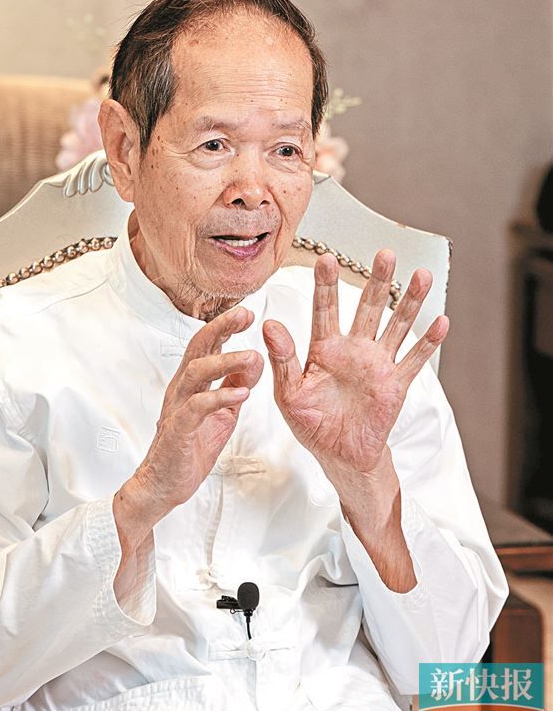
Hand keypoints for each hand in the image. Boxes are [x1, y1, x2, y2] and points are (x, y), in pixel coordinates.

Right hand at [126, 306, 263, 522]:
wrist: (165, 484)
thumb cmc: (191, 447)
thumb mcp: (222, 412)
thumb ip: (235, 385)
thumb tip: (255, 359)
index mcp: (192, 382)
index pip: (206, 344)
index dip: (224, 325)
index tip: (247, 312)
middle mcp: (182, 388)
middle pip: (198, 347)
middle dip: (222, 328)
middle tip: (245, 315)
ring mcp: (178, 407)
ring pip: (197, 371)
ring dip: (225, 360)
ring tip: (252, 356)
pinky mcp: (178, 429)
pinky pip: (197, 407)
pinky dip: (220, 397)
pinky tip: (242, 394)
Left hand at [262, 248, 448, 479]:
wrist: (339, 457)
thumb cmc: (310, 423)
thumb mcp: (288, 393)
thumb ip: (282, 359)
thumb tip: (269, 324)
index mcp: (323, 348)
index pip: (325, 310)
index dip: (326, 285)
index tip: (326, 259)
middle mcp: (353, 349)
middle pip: (367, 308)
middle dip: (376, 281)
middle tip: (385, 253)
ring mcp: (377, 365)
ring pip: (397, 326)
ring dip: (409, 301)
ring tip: (421, 275)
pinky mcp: (395, 384)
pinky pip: (414, 360)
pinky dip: (428, 342)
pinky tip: (441, 321)